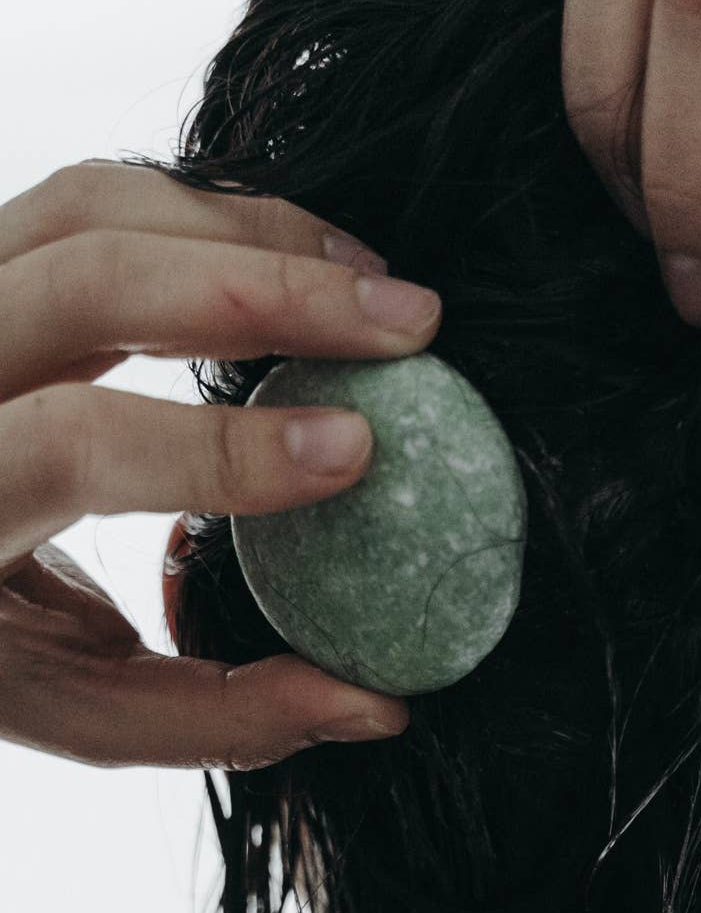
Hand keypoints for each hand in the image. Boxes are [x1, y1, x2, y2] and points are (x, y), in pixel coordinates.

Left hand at [0, 160, 443, 770]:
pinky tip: (306, 262)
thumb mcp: (80, 706)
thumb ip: (218, 715)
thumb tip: (376, 706)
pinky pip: (97, 197)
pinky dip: (213, 217)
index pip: (76, 443)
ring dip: (255, 231)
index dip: (222, 446)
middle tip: (411, 325)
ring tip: (373, 288)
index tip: (358, 451)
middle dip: (274, 288)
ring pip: (97, 203)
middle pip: (93, 272)